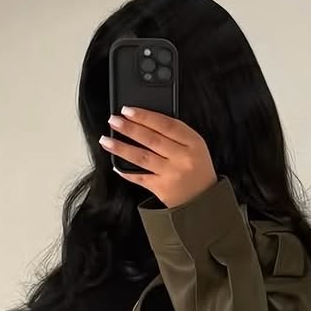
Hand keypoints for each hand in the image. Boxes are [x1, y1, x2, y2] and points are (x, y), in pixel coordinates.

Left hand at [100, 107, 216, 207]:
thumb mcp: (195, 147)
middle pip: (151, 139)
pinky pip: (140, 177)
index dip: (145, 116)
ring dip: (121, 148)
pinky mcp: (163, 189)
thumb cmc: (197, 171)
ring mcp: (172, 174)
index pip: (166, 124)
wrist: (204, 200)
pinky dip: (126, 171)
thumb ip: (176, 134)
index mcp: (193, 143)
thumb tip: (145, 121)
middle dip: (129, 128)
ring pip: (142, 157)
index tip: (127, 110)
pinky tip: (116, 164)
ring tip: (106, 140)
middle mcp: (183, 158)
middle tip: (113, 120)